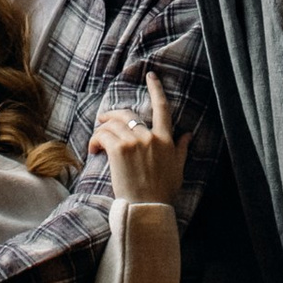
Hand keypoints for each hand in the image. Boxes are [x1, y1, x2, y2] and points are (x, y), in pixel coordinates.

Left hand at [92, 67, 182, 207]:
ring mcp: (133, 143)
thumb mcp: (178, 168)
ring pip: (112, 125)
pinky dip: (95, 140)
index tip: (151, 75)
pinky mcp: (118, 151)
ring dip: (101, 130)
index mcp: (165, 139)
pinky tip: (93, 150)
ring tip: (96, 141)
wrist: (147, 207)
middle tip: (102, 119)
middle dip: (112, 114)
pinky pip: (103, 136)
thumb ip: (181, 149)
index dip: (156, 89)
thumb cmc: (163, 191)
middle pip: (128, 114)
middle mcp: (149, 137)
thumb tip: (188, 134)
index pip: (162, 107)